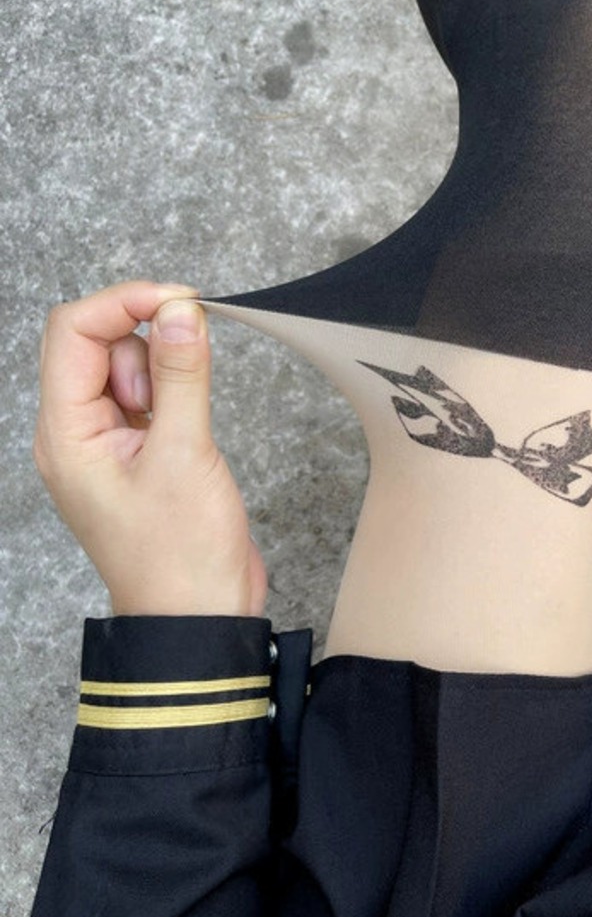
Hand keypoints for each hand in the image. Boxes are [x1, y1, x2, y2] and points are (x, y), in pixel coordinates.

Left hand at [33, 281, 267, 615]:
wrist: (200, 616)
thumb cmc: (181, 555)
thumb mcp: (186, 454)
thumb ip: (183, 375)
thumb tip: (180, 310)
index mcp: (66, 435)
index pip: (72, 333)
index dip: (124, 303)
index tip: (181, 300)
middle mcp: (75, 435)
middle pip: (98, 345)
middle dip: (148, 349)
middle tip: (181, 397)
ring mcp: (107, 445)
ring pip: (127, 368)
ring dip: (164, 376)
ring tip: (184, 432)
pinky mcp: (140, 454)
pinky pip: (149, 398)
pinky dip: (174, 395)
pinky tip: (189, 431)